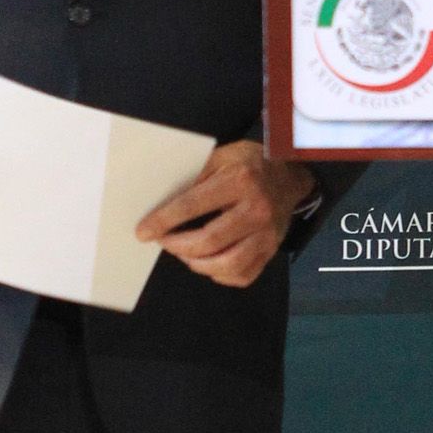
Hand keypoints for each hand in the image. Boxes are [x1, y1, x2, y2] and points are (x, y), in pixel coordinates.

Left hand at [136, 140, 313, 287]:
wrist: (289, 175)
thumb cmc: (250, 164)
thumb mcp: (221, 157)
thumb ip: (194, 177)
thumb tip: (160, 201)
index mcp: (241, 180)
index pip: (193, 205)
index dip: (164, 221)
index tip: (143, 231)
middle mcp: (257, 209)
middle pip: (209, 240)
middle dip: (177, 245)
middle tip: (163, 242)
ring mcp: (267, 234)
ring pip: (227, 264)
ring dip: (197, 264)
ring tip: (184, 254)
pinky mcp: (271, 250)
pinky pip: (243, 275)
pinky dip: (220, 275)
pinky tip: (209, 263)